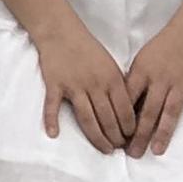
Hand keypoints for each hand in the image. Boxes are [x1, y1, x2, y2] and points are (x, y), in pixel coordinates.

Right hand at [32, 18, 133, 153]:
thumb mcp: (111, 64)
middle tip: (118, 148)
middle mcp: (95, 84)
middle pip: (108, 119)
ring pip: (87, 118)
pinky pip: (52, 105)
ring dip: (97, 137)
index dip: (130, 128)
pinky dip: (51, 120)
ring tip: (105, 149)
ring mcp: (74, 86)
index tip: (131, 138)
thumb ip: (119, 86)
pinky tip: (53, 134)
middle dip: (116, 137)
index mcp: (111, 79)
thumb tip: (130, 111)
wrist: (61, 31)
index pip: (125, 110)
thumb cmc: (88, 49)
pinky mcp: (55, 85)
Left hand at [123, 19, 182, 157]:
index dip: (121, 118)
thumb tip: (122, 105)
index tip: (115, 136)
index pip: (128, 99)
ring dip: (163, 133)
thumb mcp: (141, 59)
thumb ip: (134, 81)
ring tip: (156, 151)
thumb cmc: (162, 46)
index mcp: (142, 73)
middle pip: (148, 112)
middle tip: (132, 154)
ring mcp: (180, 85)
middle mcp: (160, 81)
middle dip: (139, 135)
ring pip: (170, 113)